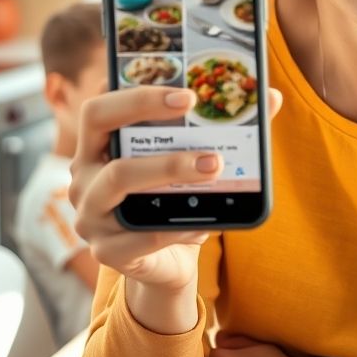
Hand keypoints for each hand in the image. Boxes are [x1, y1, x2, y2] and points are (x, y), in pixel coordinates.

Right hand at [69, 85, 282, 292]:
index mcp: (98, 146)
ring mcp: (90, 215)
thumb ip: (225, 129)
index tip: (188, 95)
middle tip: (204, 131)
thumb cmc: (175, 200)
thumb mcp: (191, 162)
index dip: (139, 95)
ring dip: (170, 169)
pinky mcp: (108, 251)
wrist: (167, 261)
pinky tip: (205, 222)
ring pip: (119, 180)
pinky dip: (180, 225)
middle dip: (149, 115)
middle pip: (99, 131)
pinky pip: (144, 234)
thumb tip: (271, 97)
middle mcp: (84, 176)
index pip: (101, 108)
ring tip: (214, 167)